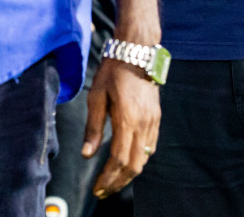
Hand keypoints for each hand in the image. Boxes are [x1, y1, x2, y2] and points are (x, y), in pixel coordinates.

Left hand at [83, 58, 160, 198]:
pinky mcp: (156, 117)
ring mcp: (153, 121)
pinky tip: (127, 163)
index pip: (117, 159)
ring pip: (144, 158)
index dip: (107, 178)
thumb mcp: (96, 95)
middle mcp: (143, 123)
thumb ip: (93, 127)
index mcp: (127, 118)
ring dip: (128, 174)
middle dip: (117, 182)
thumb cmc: (113, 71)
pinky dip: (139, 160)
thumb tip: (87, 154)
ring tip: (113, 182)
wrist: (137, 52)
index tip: (96, 189)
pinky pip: (151, 146)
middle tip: (102, 191)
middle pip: (133, 165)